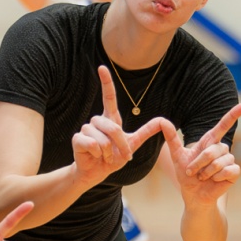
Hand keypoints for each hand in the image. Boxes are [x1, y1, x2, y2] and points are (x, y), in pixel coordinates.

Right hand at [70, 67, 171, 184]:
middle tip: (122, 156)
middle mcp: (97, 121)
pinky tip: (95, 156)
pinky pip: (91, 143)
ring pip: (101, 137)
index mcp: (110, 120)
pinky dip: (97, 153)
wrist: (97, 173)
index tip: (102, 67)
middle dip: (120, 143)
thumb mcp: (133, 144)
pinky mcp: (77, 139)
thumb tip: (162, 120)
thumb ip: (145, 132)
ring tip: (105, 157)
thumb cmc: (113, 158)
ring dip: (108, 151)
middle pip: (112, 126)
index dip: (106, 82)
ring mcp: (86, 129)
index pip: (109, 98)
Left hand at [166, 102, 240, 207]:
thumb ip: (171, 138)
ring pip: (218, 162)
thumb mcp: (177, 156)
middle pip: (212, 151)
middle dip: (199, 163)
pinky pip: (227, 171)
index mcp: (210, 141)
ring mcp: (229, 160)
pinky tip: (214, 181)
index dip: (233, 115)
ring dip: (206, 172)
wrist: (193, 195)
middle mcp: (221, 148)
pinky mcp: (234, 172)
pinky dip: (216, 177)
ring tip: (203, 177)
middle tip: (193, 172)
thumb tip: (161, 120)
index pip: (223, 125)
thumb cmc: (187, 175)